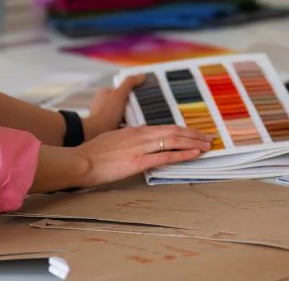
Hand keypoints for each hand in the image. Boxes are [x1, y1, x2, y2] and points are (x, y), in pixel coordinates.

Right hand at [69, 124, 211, 187]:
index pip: (165, 127)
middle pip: (174, 131)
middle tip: (207, 138)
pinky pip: (165, 156)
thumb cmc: (93, 153)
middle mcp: (141, 135)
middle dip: (193, 134)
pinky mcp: (138, 162)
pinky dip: (182, 154)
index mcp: (135, 130)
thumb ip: (128, 140)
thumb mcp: (113, 139)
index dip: (183, 130)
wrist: (81, 161)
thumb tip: (137, 144)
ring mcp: (140, 148)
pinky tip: (193, 154)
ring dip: (193, 143)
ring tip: (206, 145)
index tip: (194, 133)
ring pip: (173, 141)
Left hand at [81, 74, 145, 140]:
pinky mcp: (110, 125)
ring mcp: (107, 115)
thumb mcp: (119, 94)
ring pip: (124, 112)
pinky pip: (123, 123)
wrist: (97, 133)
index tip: (141, 93)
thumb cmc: (105, 114)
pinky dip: (129, 124)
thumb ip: (130, 83)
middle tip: (142, 107)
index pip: (121, 88)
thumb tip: (141, 76)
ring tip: (140, 117)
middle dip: (133, 104)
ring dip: (132, 115)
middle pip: (124, 101)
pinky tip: (134, 125)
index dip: (131, 90)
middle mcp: (104, 103)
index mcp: (104, 93)